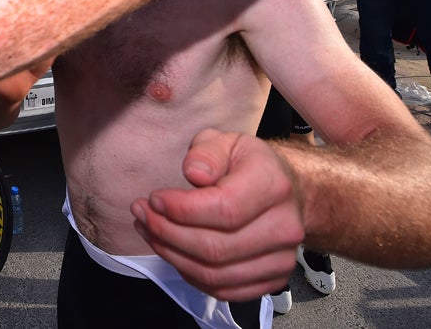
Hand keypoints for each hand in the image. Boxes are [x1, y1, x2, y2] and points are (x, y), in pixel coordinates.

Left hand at [130, 129, 304, 300]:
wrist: (288, 193)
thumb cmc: (249, 166)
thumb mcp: (227, 141)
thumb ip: (207, 151)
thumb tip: (194, 173)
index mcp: (273, 185)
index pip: (224, 208)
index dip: (181, 209)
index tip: (154, 199)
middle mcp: (283, 227)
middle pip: (214, 247)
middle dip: (166, 233)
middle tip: (141, 214)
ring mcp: (281, 259)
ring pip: (214, 273)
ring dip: (171, 254)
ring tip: (149, 230)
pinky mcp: (272, 280)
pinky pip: (222, 290)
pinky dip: (189, 274)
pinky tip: (171, 251)